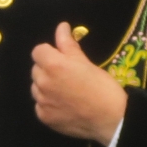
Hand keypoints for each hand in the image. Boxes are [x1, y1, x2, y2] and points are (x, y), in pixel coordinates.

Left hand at [31, 24, 126, 145]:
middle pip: (36, 69)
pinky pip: (40, 105)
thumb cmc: (101, 86)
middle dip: (47, 68)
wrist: (110, 119)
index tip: (61, 57)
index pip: (38, 51)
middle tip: (66, 75)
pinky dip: (48, 103)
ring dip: (46, 86)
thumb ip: (67, 44)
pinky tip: (64, 105)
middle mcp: (42, 82)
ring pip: (36, 87)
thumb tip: (61, 27)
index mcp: (53, 65)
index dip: (50, 52)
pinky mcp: (43, 117)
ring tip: (66, 91)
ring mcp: (41, 101)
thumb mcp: (85, 62)